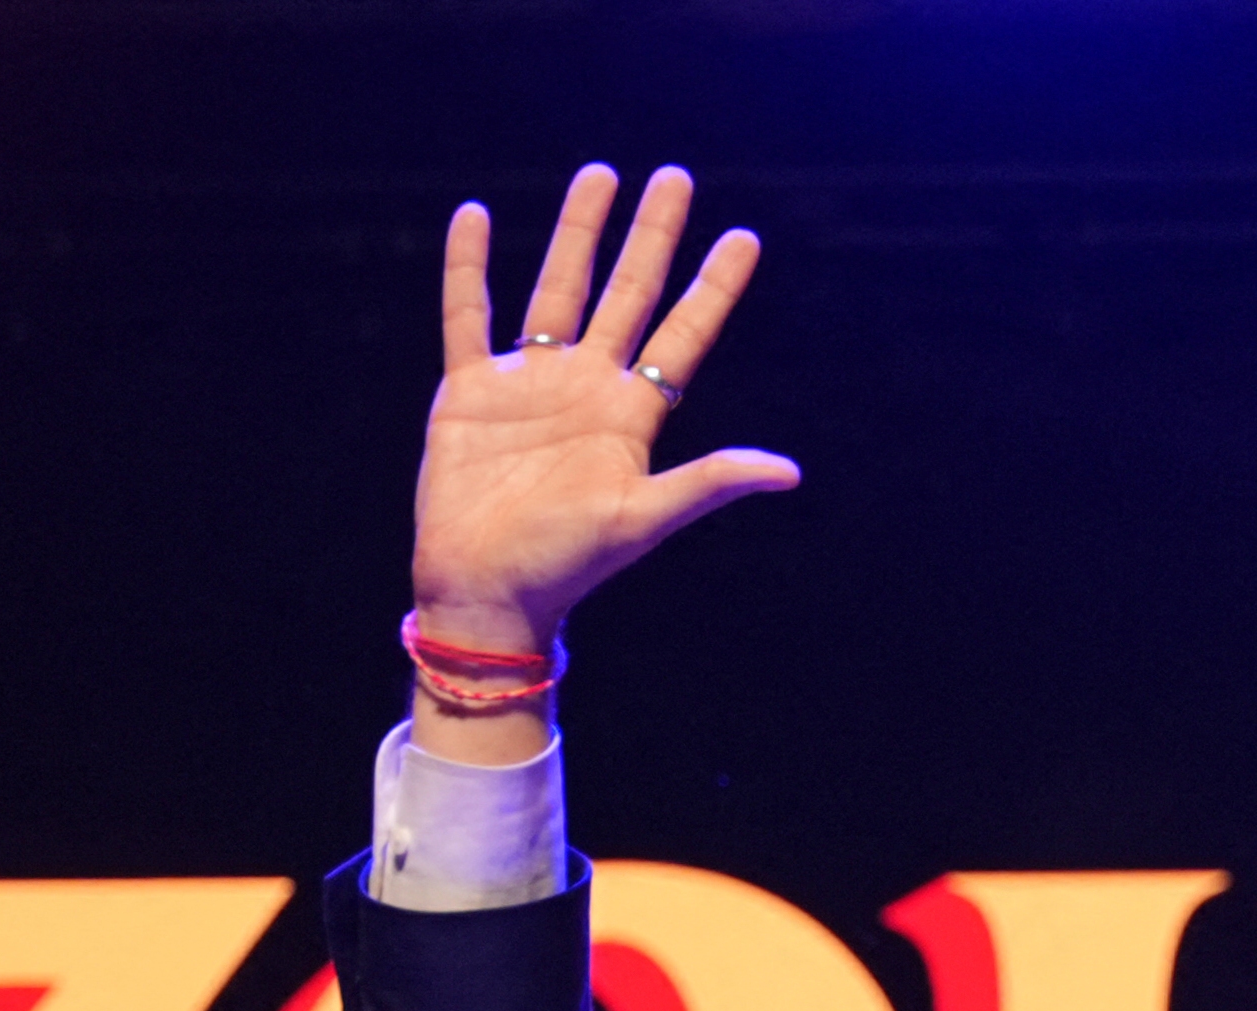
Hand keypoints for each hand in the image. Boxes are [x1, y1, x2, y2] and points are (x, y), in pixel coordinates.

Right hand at [408, 165, 797, 746]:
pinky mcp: (470, 391)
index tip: (744, 236)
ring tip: (600, 175)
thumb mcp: (644, 519)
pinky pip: (467, 315)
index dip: (714, 286)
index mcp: (631, 414)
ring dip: (578, 232)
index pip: (683, 333)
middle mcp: (586, 387)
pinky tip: (475, 216)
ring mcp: (528, 383)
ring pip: (557, 288)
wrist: (486, 590)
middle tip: (676, 177)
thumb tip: (789, 473)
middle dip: (652, 236)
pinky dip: (468, 267)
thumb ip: (709, 483)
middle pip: (627, 292)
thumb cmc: (566, 565)